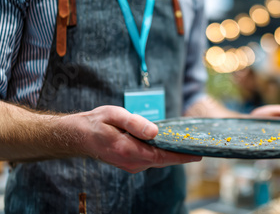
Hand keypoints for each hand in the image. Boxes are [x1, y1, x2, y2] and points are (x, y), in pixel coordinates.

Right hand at [73, 106, 201, 172]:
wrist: (79, 135)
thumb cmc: (96, 123)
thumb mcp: (114, 115)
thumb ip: (135, 123)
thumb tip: (155, 131)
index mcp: (128, 150)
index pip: (161, 156)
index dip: (180, 156)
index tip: (197, 155)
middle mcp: (131, 162)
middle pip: (162, 160)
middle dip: (181, 156)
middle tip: (200, 149)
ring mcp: (130, 165)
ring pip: (157, 161)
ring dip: (172, 155)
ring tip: (189, 147)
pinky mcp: (130, 163)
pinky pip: (151, 160)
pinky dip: (162, 154)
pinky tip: (170, 146)